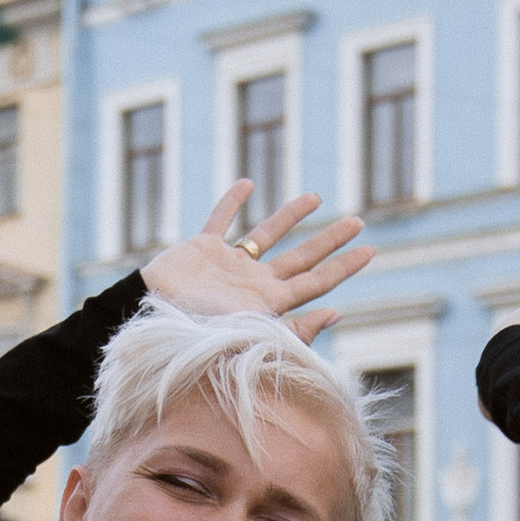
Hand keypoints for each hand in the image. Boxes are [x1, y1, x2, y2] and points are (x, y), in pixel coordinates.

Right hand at [143, 185, 371, 336]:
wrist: (149, 318)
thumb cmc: (196, 336)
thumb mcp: (250, 336)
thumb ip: (294, 328)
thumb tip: (337, 312)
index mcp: (269, 303)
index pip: (317, 281)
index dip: (344, 266)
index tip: (370, 251)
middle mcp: (254, 283)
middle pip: (302, 257)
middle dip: (331, 240)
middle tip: (358, 222)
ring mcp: (229, 265)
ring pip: (267, 234)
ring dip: (291, 215)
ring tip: (316, 198)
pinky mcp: (202, 249)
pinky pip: (221, 220)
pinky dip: (234, 202)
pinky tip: (248, 185)